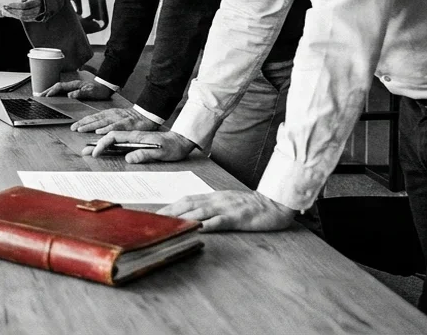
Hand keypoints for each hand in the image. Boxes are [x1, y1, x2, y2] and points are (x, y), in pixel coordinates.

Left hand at [0, 0, 43, 22]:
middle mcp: (37, 10)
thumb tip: (8, 5)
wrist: (41, 0)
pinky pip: (23, 19)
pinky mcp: (32, 18)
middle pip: (23, 13)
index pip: (24, 5)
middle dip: (12, 11)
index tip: (7, 4)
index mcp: (36, 2)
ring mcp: (35, 15)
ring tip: (5, 11)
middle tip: (4, 8)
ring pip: (22, 17)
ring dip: (13, 14)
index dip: (15, 5)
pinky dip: (16, 16)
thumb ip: (19, 0)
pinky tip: (10, 13)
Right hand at [34, 69, 109, 99]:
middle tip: (39, 96)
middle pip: (57, 87)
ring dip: (50, 92)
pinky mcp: (74, 90)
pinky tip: (54, 98)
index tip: (46, 96)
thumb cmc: (99, 90)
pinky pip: (62, 91)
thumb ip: (81, 93)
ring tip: (43, 97)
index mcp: (74, 84)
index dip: (52, 91)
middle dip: (47, 91)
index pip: (60, 87)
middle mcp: (72, 85)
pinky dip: (56, 93)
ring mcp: (73, 87)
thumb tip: (70, 95)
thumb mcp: (91, 93)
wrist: (105, 87)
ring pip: (58, 89)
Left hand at [73, 107, 160, 132]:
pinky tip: (99, 132)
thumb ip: (107, 124)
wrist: (147, 115)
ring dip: (90, 126)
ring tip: (80, 130)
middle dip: (83, 124)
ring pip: (102, 122)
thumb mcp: (117, 119)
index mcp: (109, 114)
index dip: (83, 121)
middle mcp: (112, 115)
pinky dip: (107, 129)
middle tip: (72, 129)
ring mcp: (119, 118)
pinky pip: (115, 126)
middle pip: (95, 119)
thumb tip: (97, 131)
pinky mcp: (126, 123)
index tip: (73, 127)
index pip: (93, 117)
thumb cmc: (131, 119)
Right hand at [80, 130, 196, 162]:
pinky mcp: (136, 142)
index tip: (96, 153)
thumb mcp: (161, 152)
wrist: (183, 141)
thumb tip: (128, 158)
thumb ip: (145, 154)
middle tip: (84, 151)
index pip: (114, 137)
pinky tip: (103, 148)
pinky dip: (108, 143)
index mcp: (136, 136)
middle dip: (96, 144)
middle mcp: (132, 135)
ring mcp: (134, 138)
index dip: (103, 144)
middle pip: (109, 137)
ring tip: (87, 148)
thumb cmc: (173, 147)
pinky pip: (118, 141)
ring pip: (112, 138)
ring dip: (99, 142)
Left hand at [158, 191, 296, 231]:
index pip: (187, 200)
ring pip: (200, 211)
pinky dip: (207, 225)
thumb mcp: (227, 202)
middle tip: (152, 220)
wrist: (274, 204)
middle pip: (188, 204)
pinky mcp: (237, 217)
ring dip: (182, 217)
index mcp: (213, 197)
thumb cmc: (250, 205)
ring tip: (167, 224)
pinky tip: (197, 229)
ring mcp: (226, 208)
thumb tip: (193, 213)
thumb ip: (211, 206)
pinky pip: (220, 221)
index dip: (170, 206)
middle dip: (169, 212)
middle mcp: (216, 200)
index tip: (155, 214)